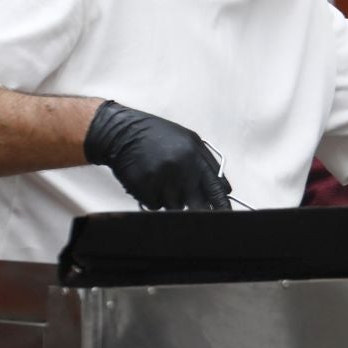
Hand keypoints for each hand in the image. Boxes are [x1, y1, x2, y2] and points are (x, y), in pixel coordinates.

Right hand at [83, 100, 231, 210]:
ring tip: (163, 180)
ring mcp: (161, 180)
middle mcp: (180, 170)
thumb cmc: (157, 135)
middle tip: (194, 205)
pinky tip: (150, 182)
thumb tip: (224, 189)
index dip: (222, 207)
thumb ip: (209, 164)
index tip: (225, 215)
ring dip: (172, 199)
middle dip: (198, 208)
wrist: (122, 132)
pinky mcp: (144, 188)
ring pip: (176, 207)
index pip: (216, 190)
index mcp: (195, 158)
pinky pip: (155, 206)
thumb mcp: (190, 140)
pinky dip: (154, 198)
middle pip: (197, 205)